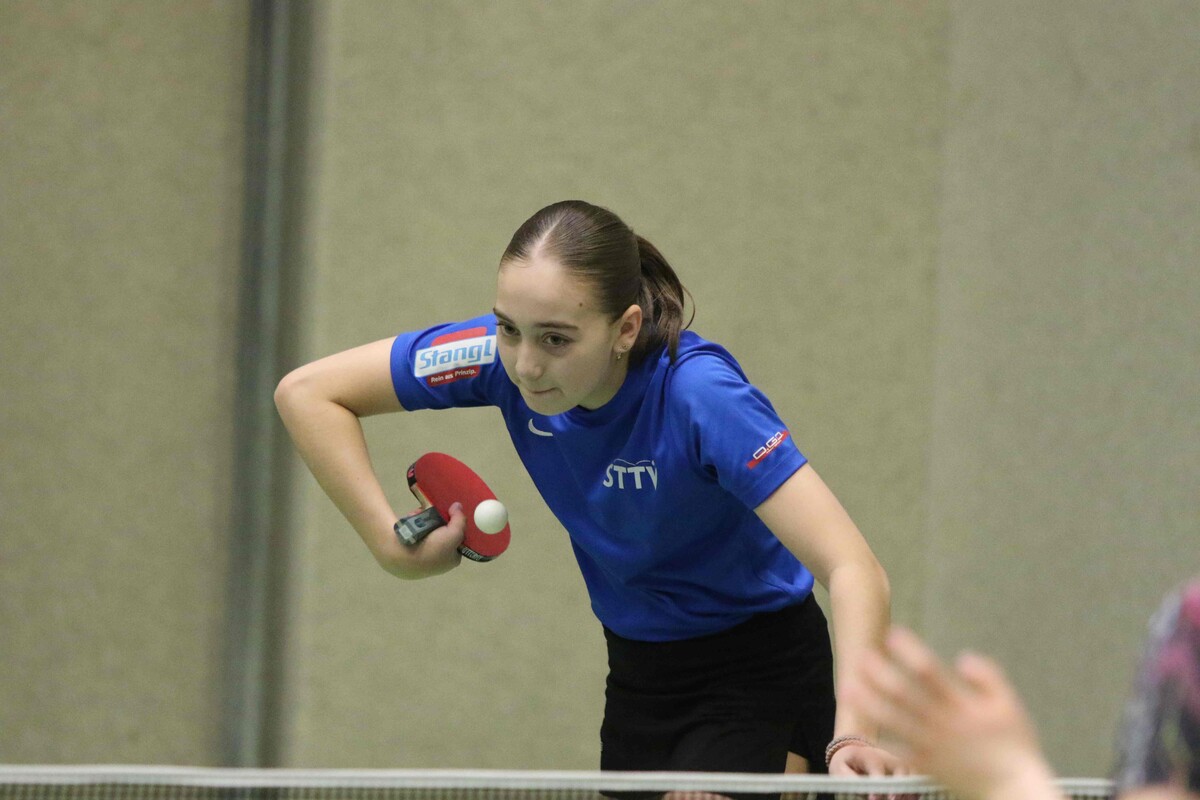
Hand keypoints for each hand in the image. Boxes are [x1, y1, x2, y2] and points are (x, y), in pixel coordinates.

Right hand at [390, 502, 464, 577]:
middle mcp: (438, 559)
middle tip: (434, 511)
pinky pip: (415, 530)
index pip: (459, 539)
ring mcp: (423, 554)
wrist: (401, 556)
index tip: (451, 513)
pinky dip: (414, 521)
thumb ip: (459, 520)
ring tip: (420, 512)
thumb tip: (458, 507)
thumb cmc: (432, 549)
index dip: (456, 525)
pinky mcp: (409, 547)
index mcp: (451, 559)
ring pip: (428, 530)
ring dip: (424, 518)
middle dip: (437, 519)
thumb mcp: (454, 534)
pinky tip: (411, 517)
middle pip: (442, 532)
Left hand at [842, 628, 1061, 799]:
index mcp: (962, 705)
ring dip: (869, 701)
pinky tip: (861, 725)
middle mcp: (942, 723)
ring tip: (847, 686)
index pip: (930, 671)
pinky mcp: (927, 767)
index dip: (909, 651)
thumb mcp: (1010, 705)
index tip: (892, 634)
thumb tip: (962, 657)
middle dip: (880, 673)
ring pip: (893, 721)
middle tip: (860, 655)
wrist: (1015, 791)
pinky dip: (879, 738)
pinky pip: (897, 751)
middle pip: (904, 694)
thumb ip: (988, 676)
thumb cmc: (1015, 745)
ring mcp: (932, 746)